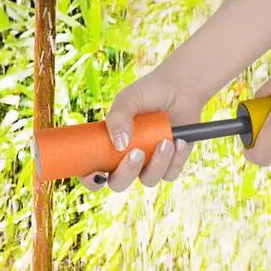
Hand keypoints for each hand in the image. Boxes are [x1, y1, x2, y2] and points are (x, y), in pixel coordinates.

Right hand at [79, 65, 207, 191]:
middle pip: (118, 183)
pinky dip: (176, 159)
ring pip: (148, 180)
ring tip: (166, 141)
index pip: (92, 172)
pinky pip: (170, 174)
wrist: (180, 87)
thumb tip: (119, 145)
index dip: (90, 179)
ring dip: (157, 164)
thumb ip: (118, 119)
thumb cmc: (149, 92)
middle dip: (126, 173)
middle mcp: (125, 159)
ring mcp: (148, 163)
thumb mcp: (127, 100)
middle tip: (137, 153)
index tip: (97, 174)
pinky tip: (180, 141)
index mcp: (108, 146)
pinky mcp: (171, 163)